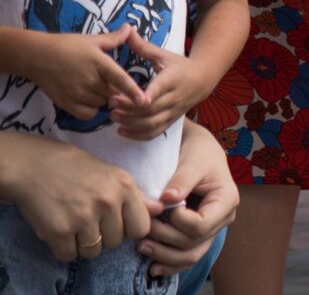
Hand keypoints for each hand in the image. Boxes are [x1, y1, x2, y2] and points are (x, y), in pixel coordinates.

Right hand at [5, 136, 154, 262]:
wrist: (35, 165)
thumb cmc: (77, 169)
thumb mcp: (112, 175)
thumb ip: (136, 197)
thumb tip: (160, 209)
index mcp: (125, 187)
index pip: (141, 228)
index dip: (128, 229)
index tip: (116, 222)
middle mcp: (108, 202)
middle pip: (117, 242)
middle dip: (104, 236)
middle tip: (89, 219)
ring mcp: (84, 217)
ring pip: (94, 251)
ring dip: (83, 243)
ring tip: (74, 223)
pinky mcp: (60, 230)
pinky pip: (69, 255)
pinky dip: (63, 248)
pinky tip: (60, 229)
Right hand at [22, 26, 145, 120]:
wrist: (37, 56)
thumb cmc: (66, 45)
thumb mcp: (92, 40)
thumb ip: (114, 38)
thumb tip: (131, 28)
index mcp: (99, 63)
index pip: (119, 79)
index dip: (132, 90)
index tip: (144, 100)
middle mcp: (89, 80)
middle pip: (114, 93)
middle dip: (116, 89)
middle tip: (108, 80)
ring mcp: (77, 94)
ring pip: (102, 103)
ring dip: (103, 98)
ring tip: (95, 85)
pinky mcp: (66, 104)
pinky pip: (88, 114)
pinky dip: (91, 109)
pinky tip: (88, 98)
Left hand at [108, 31, 215, 140]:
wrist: (203, 80)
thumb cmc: (179, 65)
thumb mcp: (163, 54)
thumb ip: (143, 47)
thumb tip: (127, 30)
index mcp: (173, 78)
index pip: (160, 88)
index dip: (148, 95)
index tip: (133, 96)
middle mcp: (174, 97)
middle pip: (151, 109)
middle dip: (130, 108)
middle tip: (110, 103)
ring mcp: (173, 111)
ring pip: (152, 123)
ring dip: (131, 123)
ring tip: (113, 116)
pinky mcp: (170, 121)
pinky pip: (155, 133)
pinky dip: (138, 135)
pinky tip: (122, 131)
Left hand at [138, 123, 238, 277]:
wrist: (198, 150)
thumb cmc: (197, 152)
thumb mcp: (192, 161)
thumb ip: (182, 180)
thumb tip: (167, 199)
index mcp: (226, 200)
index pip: (201, 225)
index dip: (178, 221)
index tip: (162, 205)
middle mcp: (222, 218)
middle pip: (193, 243)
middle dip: (165, 239)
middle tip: (143, 228)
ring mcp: (211, 229)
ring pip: (191, 255)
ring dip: (165, 255)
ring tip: (142, 247)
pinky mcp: (199, 234)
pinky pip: (188, 256)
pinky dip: (171, 264)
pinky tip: (154, 267)